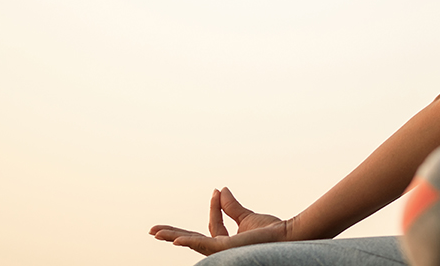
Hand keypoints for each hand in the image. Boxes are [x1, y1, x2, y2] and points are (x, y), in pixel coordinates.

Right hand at [150, 187, 292, 255]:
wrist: (285, 234)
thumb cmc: (272, 231)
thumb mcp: (248, 216)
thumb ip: (232, 206)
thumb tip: (221, 190)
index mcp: (227, 241)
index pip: (213, 224)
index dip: (213, 207)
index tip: (218, 189)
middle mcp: (222, 248)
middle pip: (192, 240)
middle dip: (173, 234)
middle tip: (154, 230)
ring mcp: (222, 250)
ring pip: (192, 243)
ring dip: (173, 237)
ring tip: (156, 233)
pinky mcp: (225, 248)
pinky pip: (204, 245)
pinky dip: (189, 242)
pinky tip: (175, 241)